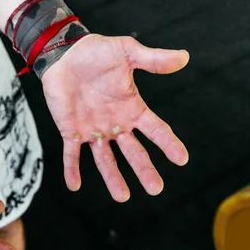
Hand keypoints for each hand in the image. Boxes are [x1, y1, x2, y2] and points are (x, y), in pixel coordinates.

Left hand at [41, 34, 189, 200]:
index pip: (155, 130)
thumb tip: (185, 57)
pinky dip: (72, 170)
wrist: (64, 54)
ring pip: (105, 159)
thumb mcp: (127, 53)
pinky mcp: (71, 131)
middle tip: (156, 189)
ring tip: (123, 197)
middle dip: (144, 171)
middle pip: (134, 152)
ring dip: (113, 178)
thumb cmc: (97, 52)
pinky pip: (72, 154)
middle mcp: (115, 124)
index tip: (181, 159)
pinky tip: (74, 186)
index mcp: (132, 109)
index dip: (168, 144)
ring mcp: (93, 130)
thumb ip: (153, 60)